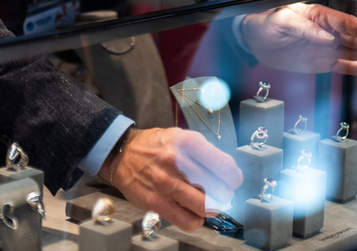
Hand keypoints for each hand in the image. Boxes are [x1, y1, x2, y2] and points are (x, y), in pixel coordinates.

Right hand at [105, 128, 241, 230]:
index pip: (224, 165)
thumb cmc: (155, 146)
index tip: (233, 180)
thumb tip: (228, 172)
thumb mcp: (180, 136)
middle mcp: (177, 162)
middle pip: (218, 189)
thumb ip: (204, 151)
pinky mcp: (157, 203)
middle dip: (224, 194)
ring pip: (205, 208)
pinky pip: (188, 221)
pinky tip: (193, 212)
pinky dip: (196, 220)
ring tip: (210, 204)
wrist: (122, 154)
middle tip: (222, 193)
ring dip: (213, 209)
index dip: (234, 177)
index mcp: (186, 142)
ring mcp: (166, 184)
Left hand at [241, 3, 356, 74]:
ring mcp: (327, 47)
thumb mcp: (281, 21)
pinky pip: (344, 65)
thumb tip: (326, 38)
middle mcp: (327, 31)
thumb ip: (304, 28)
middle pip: (355, 37)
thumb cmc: (265, 22)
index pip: (345, 22)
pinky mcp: (323, 61)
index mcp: (319, 16)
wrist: (253, 38)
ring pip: (354, 51)